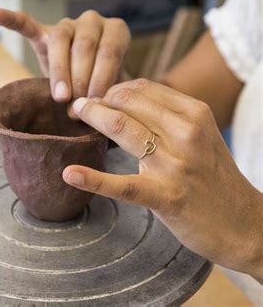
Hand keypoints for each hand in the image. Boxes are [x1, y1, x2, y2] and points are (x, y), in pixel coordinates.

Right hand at [0, 8, 130, 107]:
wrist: (90, 82)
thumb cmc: (103, 86)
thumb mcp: (111, 89)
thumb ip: (103, 95)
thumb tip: (88, 111)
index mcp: (116, 31)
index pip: (109, 50)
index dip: (102, 77)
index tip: (94, 101)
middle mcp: (93, 22)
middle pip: (85, 45)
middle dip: (80, 78)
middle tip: (76, 105)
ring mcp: (68, 25)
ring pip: (61, 40)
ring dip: (60, 71)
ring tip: (60, 97)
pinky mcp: (44, 32)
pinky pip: (27, 24)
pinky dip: (11, 19)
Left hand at [63, 78, 262, 280]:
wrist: (242, 224)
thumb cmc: (212, 177)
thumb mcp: (199, 135)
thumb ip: (167, 116)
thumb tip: (125, 99)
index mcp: (194, 113)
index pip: (142, 87)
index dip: (111, 89)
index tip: (95, 96)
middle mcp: (186, 132)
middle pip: (128, 102)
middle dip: (97, 100)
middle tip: (77, 107)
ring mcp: (176, 164)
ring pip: (123, 129)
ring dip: (92, 117)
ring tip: (74, 116)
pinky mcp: (166, 196)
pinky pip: (123, 185)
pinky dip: (93, 179)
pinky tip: (69, 174)